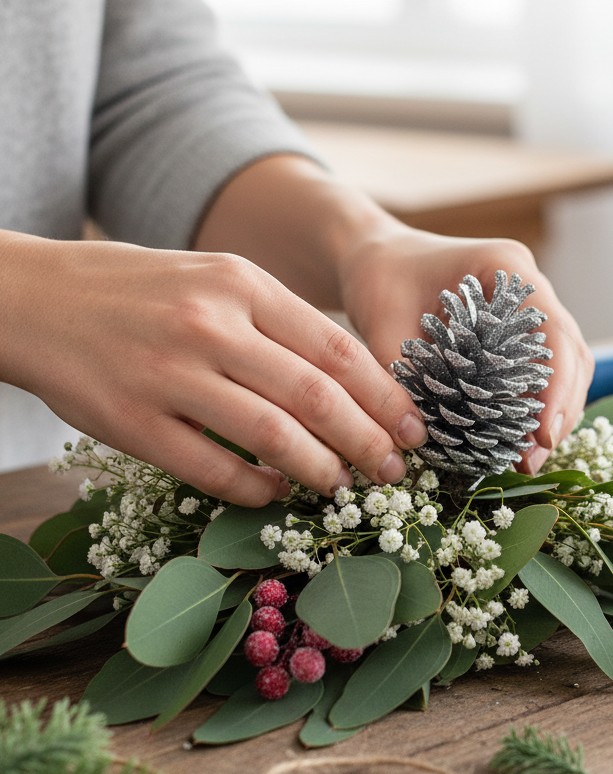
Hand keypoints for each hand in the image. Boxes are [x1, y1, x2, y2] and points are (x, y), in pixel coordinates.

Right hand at [0, 232, 428, 505]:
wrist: (33, 297)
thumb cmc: (142, 291)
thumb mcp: (216, 280)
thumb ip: (279, 323)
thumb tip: (353, 385)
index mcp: (241, 284)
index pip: (336, 347)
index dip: (384, 396)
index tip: (414, 428)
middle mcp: (210, 326)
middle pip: (316, 396)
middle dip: (368, 441)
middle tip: (393, 471)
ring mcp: (168, 375)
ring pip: (272, 436)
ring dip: (321, 470)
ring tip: (344, 486)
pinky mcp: (131, 423)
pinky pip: (212, 468)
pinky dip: (255, 487)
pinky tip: (275, 492)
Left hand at [337, 226, 594, 472]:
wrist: (376, 259)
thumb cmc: (379, 279)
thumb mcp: (384, 324)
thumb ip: (406, 376)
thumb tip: (429, 438)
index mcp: (504, 266)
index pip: (552, 330)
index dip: (556, 385)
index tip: (541, 433)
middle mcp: (528, 286)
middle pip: (571, 353)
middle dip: (559, 410)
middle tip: (532, 459)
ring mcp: (530, 309)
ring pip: (567, 366)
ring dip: (553, 414)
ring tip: (527, 460)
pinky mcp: (521, 333)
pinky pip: (545, 371)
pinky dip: (537, 407)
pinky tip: (518, 440)